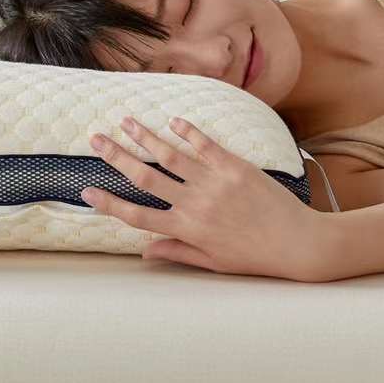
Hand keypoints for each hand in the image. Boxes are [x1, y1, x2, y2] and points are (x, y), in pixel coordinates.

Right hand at [81, 114, 325, 281]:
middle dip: (117, 156)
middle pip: (146, 177)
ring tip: (126, 121)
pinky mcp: (235, 166)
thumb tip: (144, 252)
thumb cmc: (254, 256)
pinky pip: (206, 144)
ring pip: (171, 155)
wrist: (297, 242)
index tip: (86, 191)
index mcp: (187, 229)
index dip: (109, 204)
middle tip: (95, 139)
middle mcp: (196, 204)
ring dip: (145, 136)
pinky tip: (173, 120)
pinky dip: (188, 131)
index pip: (137, 216)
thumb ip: (177, 252)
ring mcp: (215, 182)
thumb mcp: (213, 262)